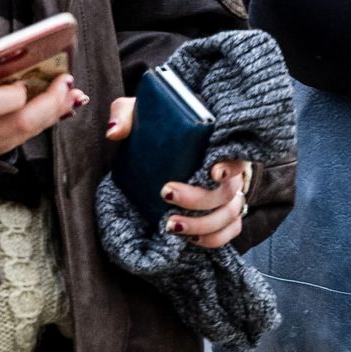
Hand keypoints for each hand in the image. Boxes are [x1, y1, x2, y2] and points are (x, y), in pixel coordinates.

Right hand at [0, 40, 88, 156]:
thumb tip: (6, 50)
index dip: (11, 96)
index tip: (26, 81)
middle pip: (18, 122)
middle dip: (49, 103)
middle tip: (66, 82)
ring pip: (27, 133)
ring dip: (54, 112)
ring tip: (71, 92)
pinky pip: (26, 136)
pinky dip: (46, 120)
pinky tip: (59, 104)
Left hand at [106, 96, 248, 248]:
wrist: (164, 145)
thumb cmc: (158, 125)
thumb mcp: (141, 112)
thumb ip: (126, 115)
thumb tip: (114, 133)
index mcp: (218, 142)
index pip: (237, 154)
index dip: (230, 165)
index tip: (212, 172)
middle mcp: (229, 169)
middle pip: (228, 190)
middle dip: (199, 199)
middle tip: (166, 194)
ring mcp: (229, 193)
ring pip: (229, 215)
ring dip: (202, 225)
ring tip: (170, 226)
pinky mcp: (224, 212)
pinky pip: (230, 230)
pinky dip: (214, 239)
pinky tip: (190, 239)